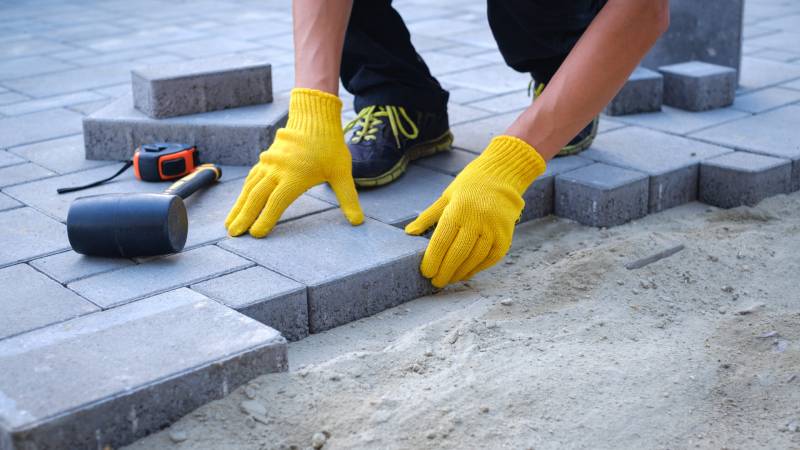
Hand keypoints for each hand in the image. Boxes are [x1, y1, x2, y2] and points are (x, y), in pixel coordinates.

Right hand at [226, 88, 362, 236]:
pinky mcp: (266, 159)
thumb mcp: (342, 172)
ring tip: (229, 224)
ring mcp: (269, 163)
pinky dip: (243, 193)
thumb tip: (358, 221)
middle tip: (233, 235)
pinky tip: (238, 203)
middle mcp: (277, 170)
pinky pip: (251, 179)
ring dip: (238, 207)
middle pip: (256, 198)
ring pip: (249, 188)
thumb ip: (348, 198)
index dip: (265, 219)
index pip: (276, 203)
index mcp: (295, 176)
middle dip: (244, 217)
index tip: (255, 235)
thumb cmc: (330, 146)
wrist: (314, 118)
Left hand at [405, 136, 545, 286]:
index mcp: (458, 210)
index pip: (441, 242)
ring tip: (449, 280)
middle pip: (457, 254)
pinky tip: (466, 273)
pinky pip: (490, 258)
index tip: (425, 272)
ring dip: (460, 273)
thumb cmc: (469, 186)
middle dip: (444, 272)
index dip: (432, 260)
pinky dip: (477, 268)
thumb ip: (428, 217)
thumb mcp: (446, 197)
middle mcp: (477, 220)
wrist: (502, 176)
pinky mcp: (505, 236)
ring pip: (474, 259)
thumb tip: (408, 232)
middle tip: (435, 282)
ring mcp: (493, 229)